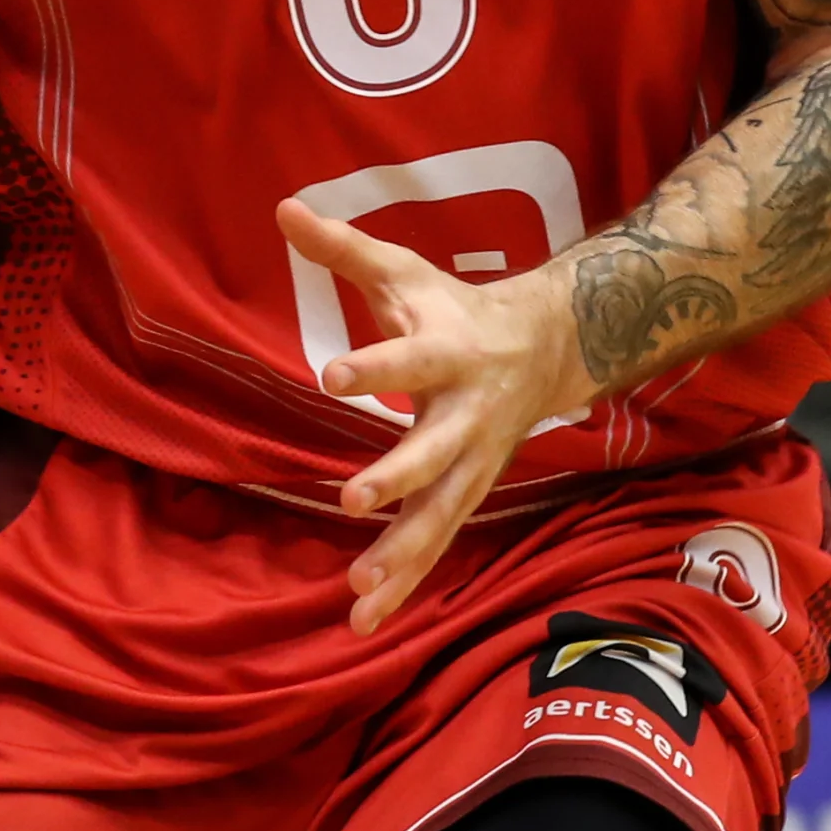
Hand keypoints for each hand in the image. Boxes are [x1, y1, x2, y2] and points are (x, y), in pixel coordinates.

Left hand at [280, 200, 597, 635]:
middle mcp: (466, 414)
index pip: (408, 358)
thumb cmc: (456, 306)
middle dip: (396, 478)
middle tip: (350, 501)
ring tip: (357, 594)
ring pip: (441, 516)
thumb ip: (343, 249)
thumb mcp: (404, 272)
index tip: (331, 373)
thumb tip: (282, 208)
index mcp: (449, 351)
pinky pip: (437, 544)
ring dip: (402, 557)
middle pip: (434, 451)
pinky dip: (407, 585)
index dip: (373, 364)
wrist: (547, 347)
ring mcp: (473, 462)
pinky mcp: (469, 494)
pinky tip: (366, 621)